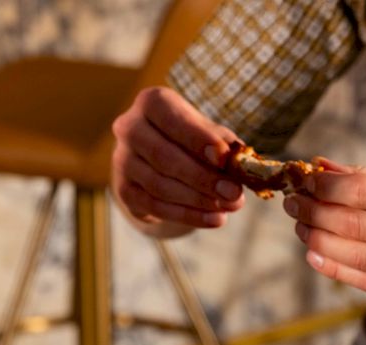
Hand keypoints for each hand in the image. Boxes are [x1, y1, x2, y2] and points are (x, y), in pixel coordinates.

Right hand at [110, 86, 245, 233]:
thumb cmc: (190, 141)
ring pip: (159, 185)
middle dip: (202, 178)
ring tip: (227, 207)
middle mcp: (129, 127)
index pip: (171, 118)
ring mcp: (122, 160)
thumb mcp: (209, 135)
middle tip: (233, 193)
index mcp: (152, 103)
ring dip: (197, 200)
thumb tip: (242, 168)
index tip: (224, 157)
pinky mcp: (124, 190)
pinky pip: (155, 207)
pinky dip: (188, 215)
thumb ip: (226, 147)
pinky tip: (214, 220)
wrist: (157, 160)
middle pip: (164, 156)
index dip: (197, 138)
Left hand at [282, 161, 365, 305]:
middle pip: (354, 227)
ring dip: (320, 242)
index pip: (360, 194)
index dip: (322, 190)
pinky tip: (317, 256)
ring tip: (302, 229)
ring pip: (359, 258)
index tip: (303, 184)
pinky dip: (339, 269)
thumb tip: (323, 168)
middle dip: (314, 215)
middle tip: (293, 205)